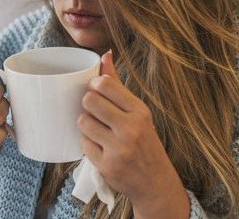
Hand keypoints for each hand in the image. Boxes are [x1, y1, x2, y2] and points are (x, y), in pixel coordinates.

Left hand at [77, 52, 188, 216]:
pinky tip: (101, 148)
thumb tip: (105, 54)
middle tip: (95, 112)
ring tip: (98, 131)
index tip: (95, 90)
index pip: (105, 84)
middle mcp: (131, 128)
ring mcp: (119, 148)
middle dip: (88, 105)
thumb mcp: (137, 113)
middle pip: (89, 100)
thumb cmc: (144, 143)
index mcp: (140, 111)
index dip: (93, 84)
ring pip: (82, 122)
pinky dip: (88, 145)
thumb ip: (117, 84)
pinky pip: (83, 144)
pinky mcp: (107, 165)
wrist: (156, 184)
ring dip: (86, 126)